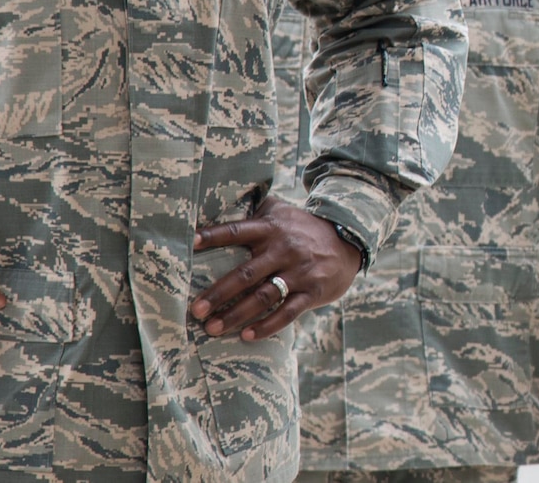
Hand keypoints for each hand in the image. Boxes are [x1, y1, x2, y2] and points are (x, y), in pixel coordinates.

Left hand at [190, 195, 362, 340]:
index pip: (237, 231)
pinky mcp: (312, 291)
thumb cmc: (302, 228)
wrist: (348, 240)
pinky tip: (248, 335)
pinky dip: (267, 325)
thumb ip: (255, 211)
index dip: (214, 235)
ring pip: (263, 296)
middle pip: (246, 273)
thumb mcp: (281, 212)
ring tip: (213, 328)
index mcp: (271, 228)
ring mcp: (299, 271)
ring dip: (236, 314)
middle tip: (196, 310)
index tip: (190, 242)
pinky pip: (287, 312)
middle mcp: (283, 249)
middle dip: (219, 293)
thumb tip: (222, 201)